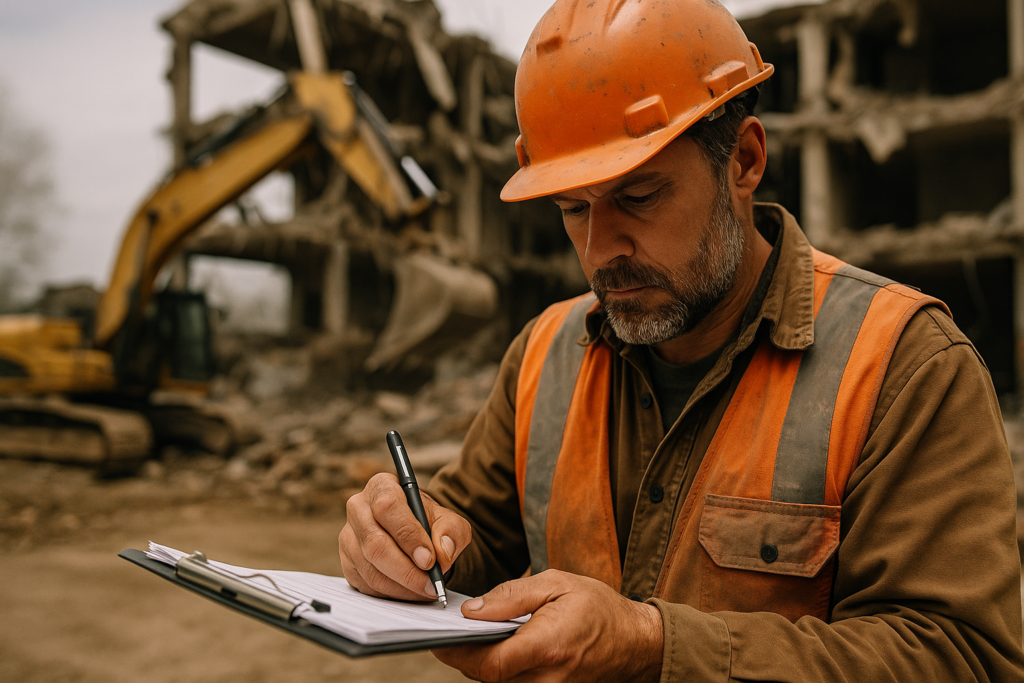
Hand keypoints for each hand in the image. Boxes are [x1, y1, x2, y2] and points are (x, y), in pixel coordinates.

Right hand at [339, 473, 471, 600]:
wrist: (415, 534)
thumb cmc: (428, 522)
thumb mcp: (449, 520)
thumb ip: (451, 531)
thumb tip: (443, 551)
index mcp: (382, 487)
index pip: (388, 508)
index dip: (409, 536)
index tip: (429, 559)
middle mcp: (359, 508)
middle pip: (375, 543)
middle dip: (406, 570)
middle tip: (430, 584)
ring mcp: (349, 536)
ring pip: (370, 568)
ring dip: (402, 586)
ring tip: (426, 590)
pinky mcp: (347, 562)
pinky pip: (366, 584)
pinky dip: (392, 593)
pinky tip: (410, 591)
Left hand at [432, 570, 662, 681]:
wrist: (634, 640)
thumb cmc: (598, 608)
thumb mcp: (556, 584)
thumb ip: (511, 596)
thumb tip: (472, 610)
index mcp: (548, 646)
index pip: (489, 663)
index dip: (457, 653)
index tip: (439, 637)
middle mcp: (547, 678)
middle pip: (486, 677)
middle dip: (463, 655)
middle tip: (448, 631)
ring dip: (479, 662)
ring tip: (469, 635)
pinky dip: (498, 667)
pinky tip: (494, 647)